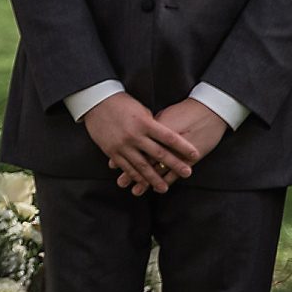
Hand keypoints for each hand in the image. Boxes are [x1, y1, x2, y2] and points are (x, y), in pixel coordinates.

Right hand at [80, 92, 197, 194]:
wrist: (96, 102)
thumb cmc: (121, 103)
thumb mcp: (141, 109)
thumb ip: (152, 124)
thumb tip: (165, 136)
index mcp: (145, 123)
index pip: (169, 137)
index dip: (183, 147)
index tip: (195, 154)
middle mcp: (135, 135)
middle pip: (159, 154)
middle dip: (174, 164)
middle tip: (188, 173)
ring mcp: (122, 145)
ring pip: (142, 165)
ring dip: (154, 178)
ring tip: (165, 188)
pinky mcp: (112, 151)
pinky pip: (126, 167)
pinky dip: (136, 176)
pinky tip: (144, 183)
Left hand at [118, 99, 229, 193]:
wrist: (209, 110)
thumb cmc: (184, 111)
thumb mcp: (162, 116)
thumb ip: (148, 126)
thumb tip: (134, 133)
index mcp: (153, 129)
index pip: (135, 146)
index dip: (124, 156)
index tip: (113, 166)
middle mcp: (162, 142)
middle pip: (143, 160)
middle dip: (131, 173)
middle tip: (121, 183)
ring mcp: (177, 152)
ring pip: (157, 170)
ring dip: (146, 182)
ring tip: (135, 191)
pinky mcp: (190, 158)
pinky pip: (175, 173)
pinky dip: (164, 181)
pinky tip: (156, 188)